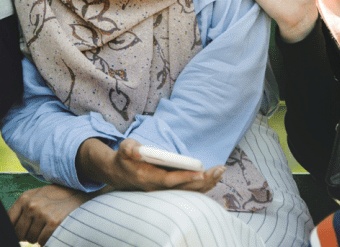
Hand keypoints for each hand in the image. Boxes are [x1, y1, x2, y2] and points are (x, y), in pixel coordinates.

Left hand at [8, 184, 92, 245]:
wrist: (82, 192)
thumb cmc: (59, 195)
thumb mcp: (40, 195)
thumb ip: (26, 206)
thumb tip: (12, 224)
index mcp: (25, 198)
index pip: (9, 220)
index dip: (14, 229)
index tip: (19, 233)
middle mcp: (31, 205)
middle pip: (19, 233)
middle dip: (27, 234)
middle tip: (39, 228)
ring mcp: (42, 214)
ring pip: (31, 239)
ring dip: (39, 236)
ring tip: (49, 225)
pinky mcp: (53, 223)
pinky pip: (42, 241)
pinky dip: (48, 239)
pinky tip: (55, 228)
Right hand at [77, 138, 224, 193]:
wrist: (119, 173)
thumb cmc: (124, 157)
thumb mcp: (124, 148)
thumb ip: (129, 148)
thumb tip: (135, 150)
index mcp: (147, 177)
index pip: (168, 180)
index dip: (185, 177)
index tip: (200, 172)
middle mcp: (157, 188)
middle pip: (183, 188)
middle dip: (203, 180)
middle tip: (219, 170)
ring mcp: (163, 191)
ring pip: (188, 191)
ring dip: (206, 183)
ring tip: (220, 172)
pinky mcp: (168, 191)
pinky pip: (188, 191)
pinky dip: (202, 186)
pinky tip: (213, 178)